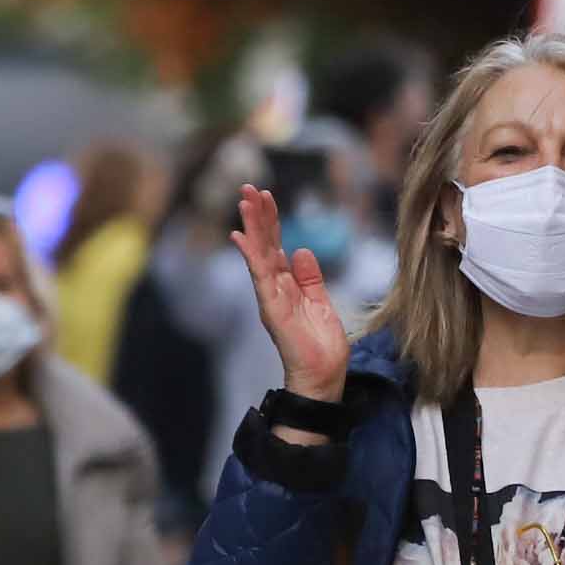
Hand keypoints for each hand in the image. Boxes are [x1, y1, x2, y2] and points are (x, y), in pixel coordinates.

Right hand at [229, 186, 352, 402]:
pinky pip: (260, 276)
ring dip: (252, 226)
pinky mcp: (272, 308)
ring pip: (259, 254)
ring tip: (246, 200)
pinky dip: (251, 256)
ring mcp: (271, 297)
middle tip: (249, 187)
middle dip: (257, 215)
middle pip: (264, 245)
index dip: (271, 221)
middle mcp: (274, 288)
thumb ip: (310, 277)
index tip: (266, 196)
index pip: (276, 247)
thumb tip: (302, 250)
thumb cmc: (321, 346)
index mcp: (287, 285)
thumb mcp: (321, 302)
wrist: (323, 376)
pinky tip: (241, 236)